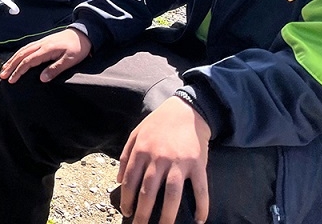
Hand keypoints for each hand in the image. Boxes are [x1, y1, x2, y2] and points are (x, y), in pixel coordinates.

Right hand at [0, 28, 91, 83]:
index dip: (19, 71)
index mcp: (46, 49)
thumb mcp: (70, 60)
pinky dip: (18, 54)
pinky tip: (16, 58)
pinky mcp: (43, 42)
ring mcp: (41, 42)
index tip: (12, 80)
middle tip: (2, 75)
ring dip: (12, 59)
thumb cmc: (78, 48)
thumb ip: (55, 69)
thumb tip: (41, 79)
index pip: (28, 61)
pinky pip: (27, 48)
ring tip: (4, 68)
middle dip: (11, 65)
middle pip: (21, 55)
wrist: (83, 33)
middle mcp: (41, 44)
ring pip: (22, 51)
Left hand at [117, 97, 210, 223]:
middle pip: (148, 192)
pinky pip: (200, 189)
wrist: (187, 109)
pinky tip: (200, 219)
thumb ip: (126, 155)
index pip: (130, 181)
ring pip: (171, 194)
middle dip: (142, 213)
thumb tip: (119, 180)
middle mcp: (158, 158)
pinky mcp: (198, 164)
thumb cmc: (159, 123)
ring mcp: (179, 162)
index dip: (127, 199)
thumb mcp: (136, 133)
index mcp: (142, 151)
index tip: (127, 212)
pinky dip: (202, 205)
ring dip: (167, 215)